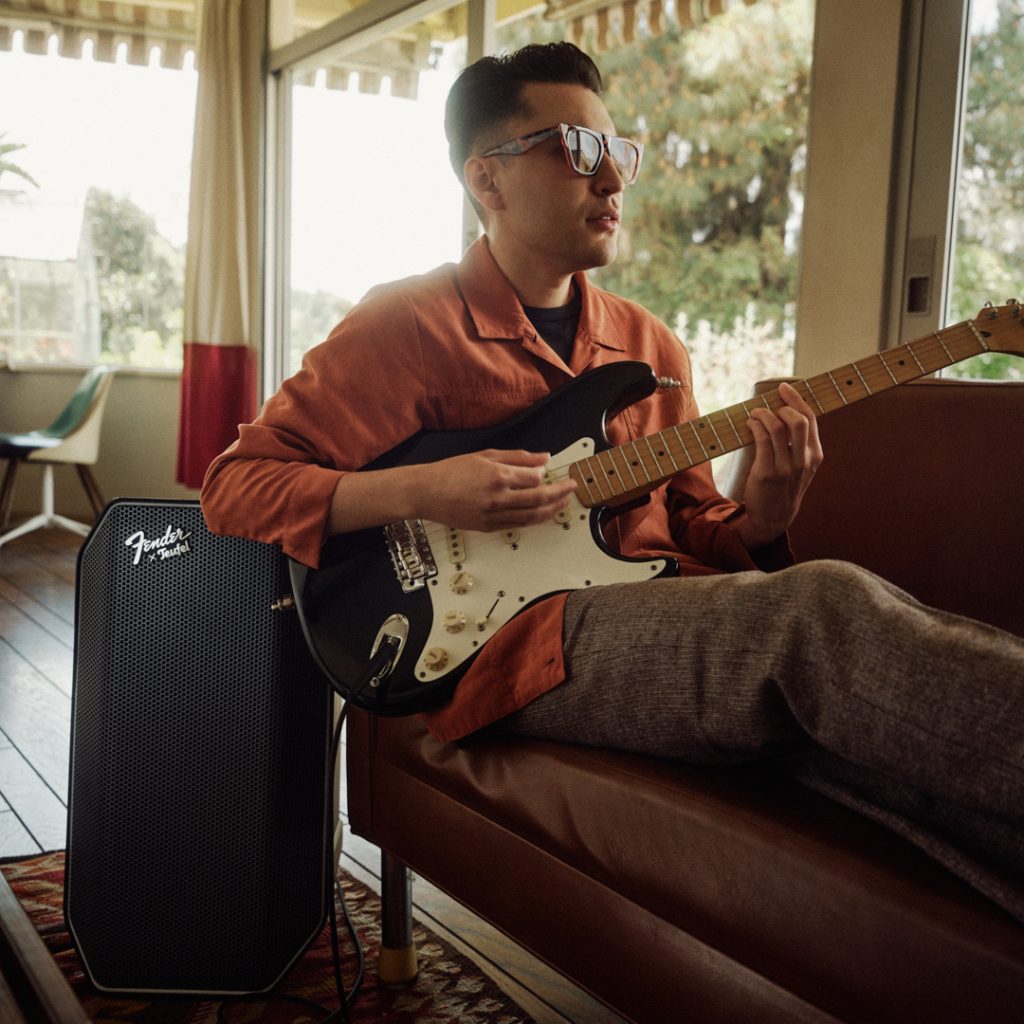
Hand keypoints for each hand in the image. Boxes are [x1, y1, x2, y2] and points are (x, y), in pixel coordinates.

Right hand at [412, 449, 576, 531]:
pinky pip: (519, 525)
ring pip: (532, 515)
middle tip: (571, 487)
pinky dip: (534, 519)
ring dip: (552, 509)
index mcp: (497, 475)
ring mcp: (493, 515)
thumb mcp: (485, 455)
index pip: (534, 477)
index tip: (550, 471)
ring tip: (563, 503)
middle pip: (539, 498)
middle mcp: (497, 496)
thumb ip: (517, 457)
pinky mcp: (488, 527)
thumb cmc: (450, 472)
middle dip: (560, 493)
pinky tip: (542, 514)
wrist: (426, 492)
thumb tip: (543, 458)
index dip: (546, 474)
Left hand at [734, 381, 822, 549]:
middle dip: (782, 406)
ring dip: (763, 415)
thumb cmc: (785, 487)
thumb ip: (801, 445)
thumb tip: (785, 412)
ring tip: (755, 414)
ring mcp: (785, 468)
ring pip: (776, 428)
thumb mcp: (802, 467)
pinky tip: (750, 425)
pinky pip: (761, 441)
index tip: (784, 388)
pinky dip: (754, 426)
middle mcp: (803, 461)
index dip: (796, 399)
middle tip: (768, 406)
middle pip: (798, 421)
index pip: (811, 419)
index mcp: (815, 456)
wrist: (774, 517)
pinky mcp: (766, 473)